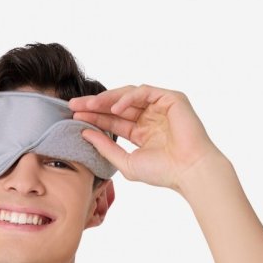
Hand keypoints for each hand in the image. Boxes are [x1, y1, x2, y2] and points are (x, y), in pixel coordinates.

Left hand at [69, 84, 224, 191]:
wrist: (189, 171)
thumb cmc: (162, 172)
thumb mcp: (126, 161)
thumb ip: (106, 148)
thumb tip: (84, 134)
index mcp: (141, 132)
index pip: (113, 120)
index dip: (93, 117)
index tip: (73, 117)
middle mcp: (150, 117)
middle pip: (117, 105)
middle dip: (94, 104)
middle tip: (73, 105)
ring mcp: (160, 106)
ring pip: (128, 95)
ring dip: (107, 99)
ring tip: (88, 105)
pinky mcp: (171, 98)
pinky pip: (145, 91)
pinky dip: (129, 97)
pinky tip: (114, 107)